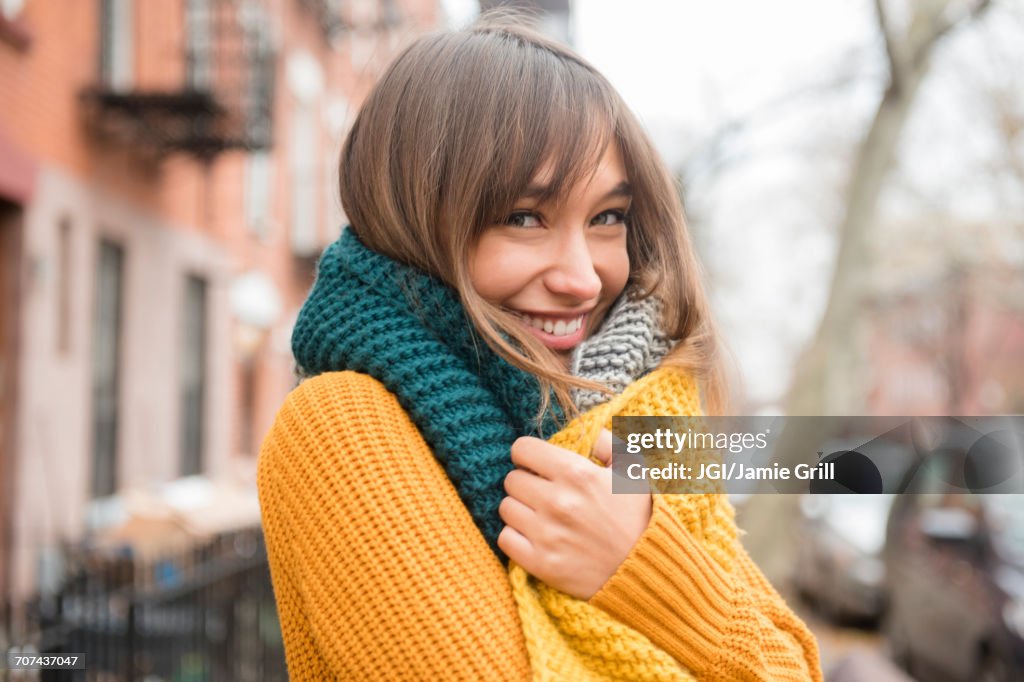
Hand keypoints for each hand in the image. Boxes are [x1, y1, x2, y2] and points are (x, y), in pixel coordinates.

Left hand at [498, 429, 652, 599]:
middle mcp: (557, 502)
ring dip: (521, 509)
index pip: (522, 449)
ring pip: (506, 508)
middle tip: (544, 492)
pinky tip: (536, 536)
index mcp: (577, 473)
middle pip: (512, 479)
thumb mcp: (633, 468)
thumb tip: (582, 431)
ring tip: (542, 515)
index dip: (529, 454)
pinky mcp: (541, 563)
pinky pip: (505, 539)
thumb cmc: (639, 515)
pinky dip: (516, 537)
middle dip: (526, 482)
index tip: (538, 464)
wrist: (647, 568)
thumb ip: (605, 441)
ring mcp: (546, 534)